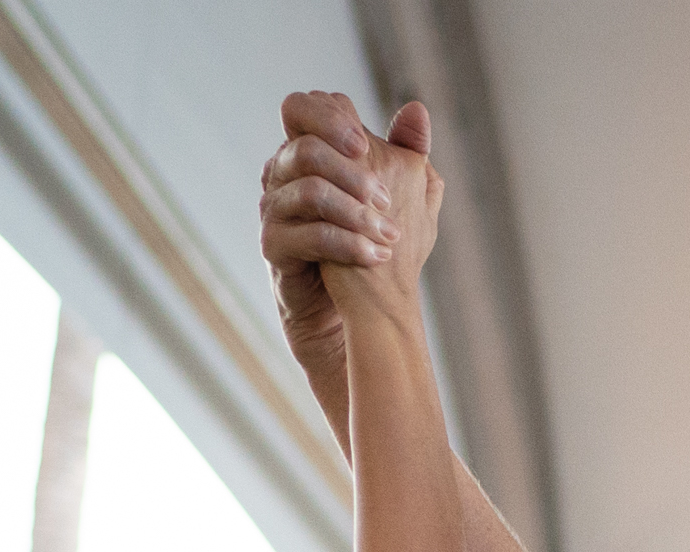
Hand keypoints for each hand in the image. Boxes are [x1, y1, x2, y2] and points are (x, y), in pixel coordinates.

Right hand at [263, 92, 434, 348]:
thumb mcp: (400, 195)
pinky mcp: (273, 243)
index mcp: (310, 151)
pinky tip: (376, 256)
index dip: (332, 119)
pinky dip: (347, 244)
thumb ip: (406, 152)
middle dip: (352, 172)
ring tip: (389, 235)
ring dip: (356, 212)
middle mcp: (283, 173)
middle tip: (386, 200)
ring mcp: (274, 208)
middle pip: (305, 148)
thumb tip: (416, 109)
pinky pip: (307, 234)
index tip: (365, 146)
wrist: (351, 305)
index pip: (303, 108)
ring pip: (308, 190)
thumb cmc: (370, 241)